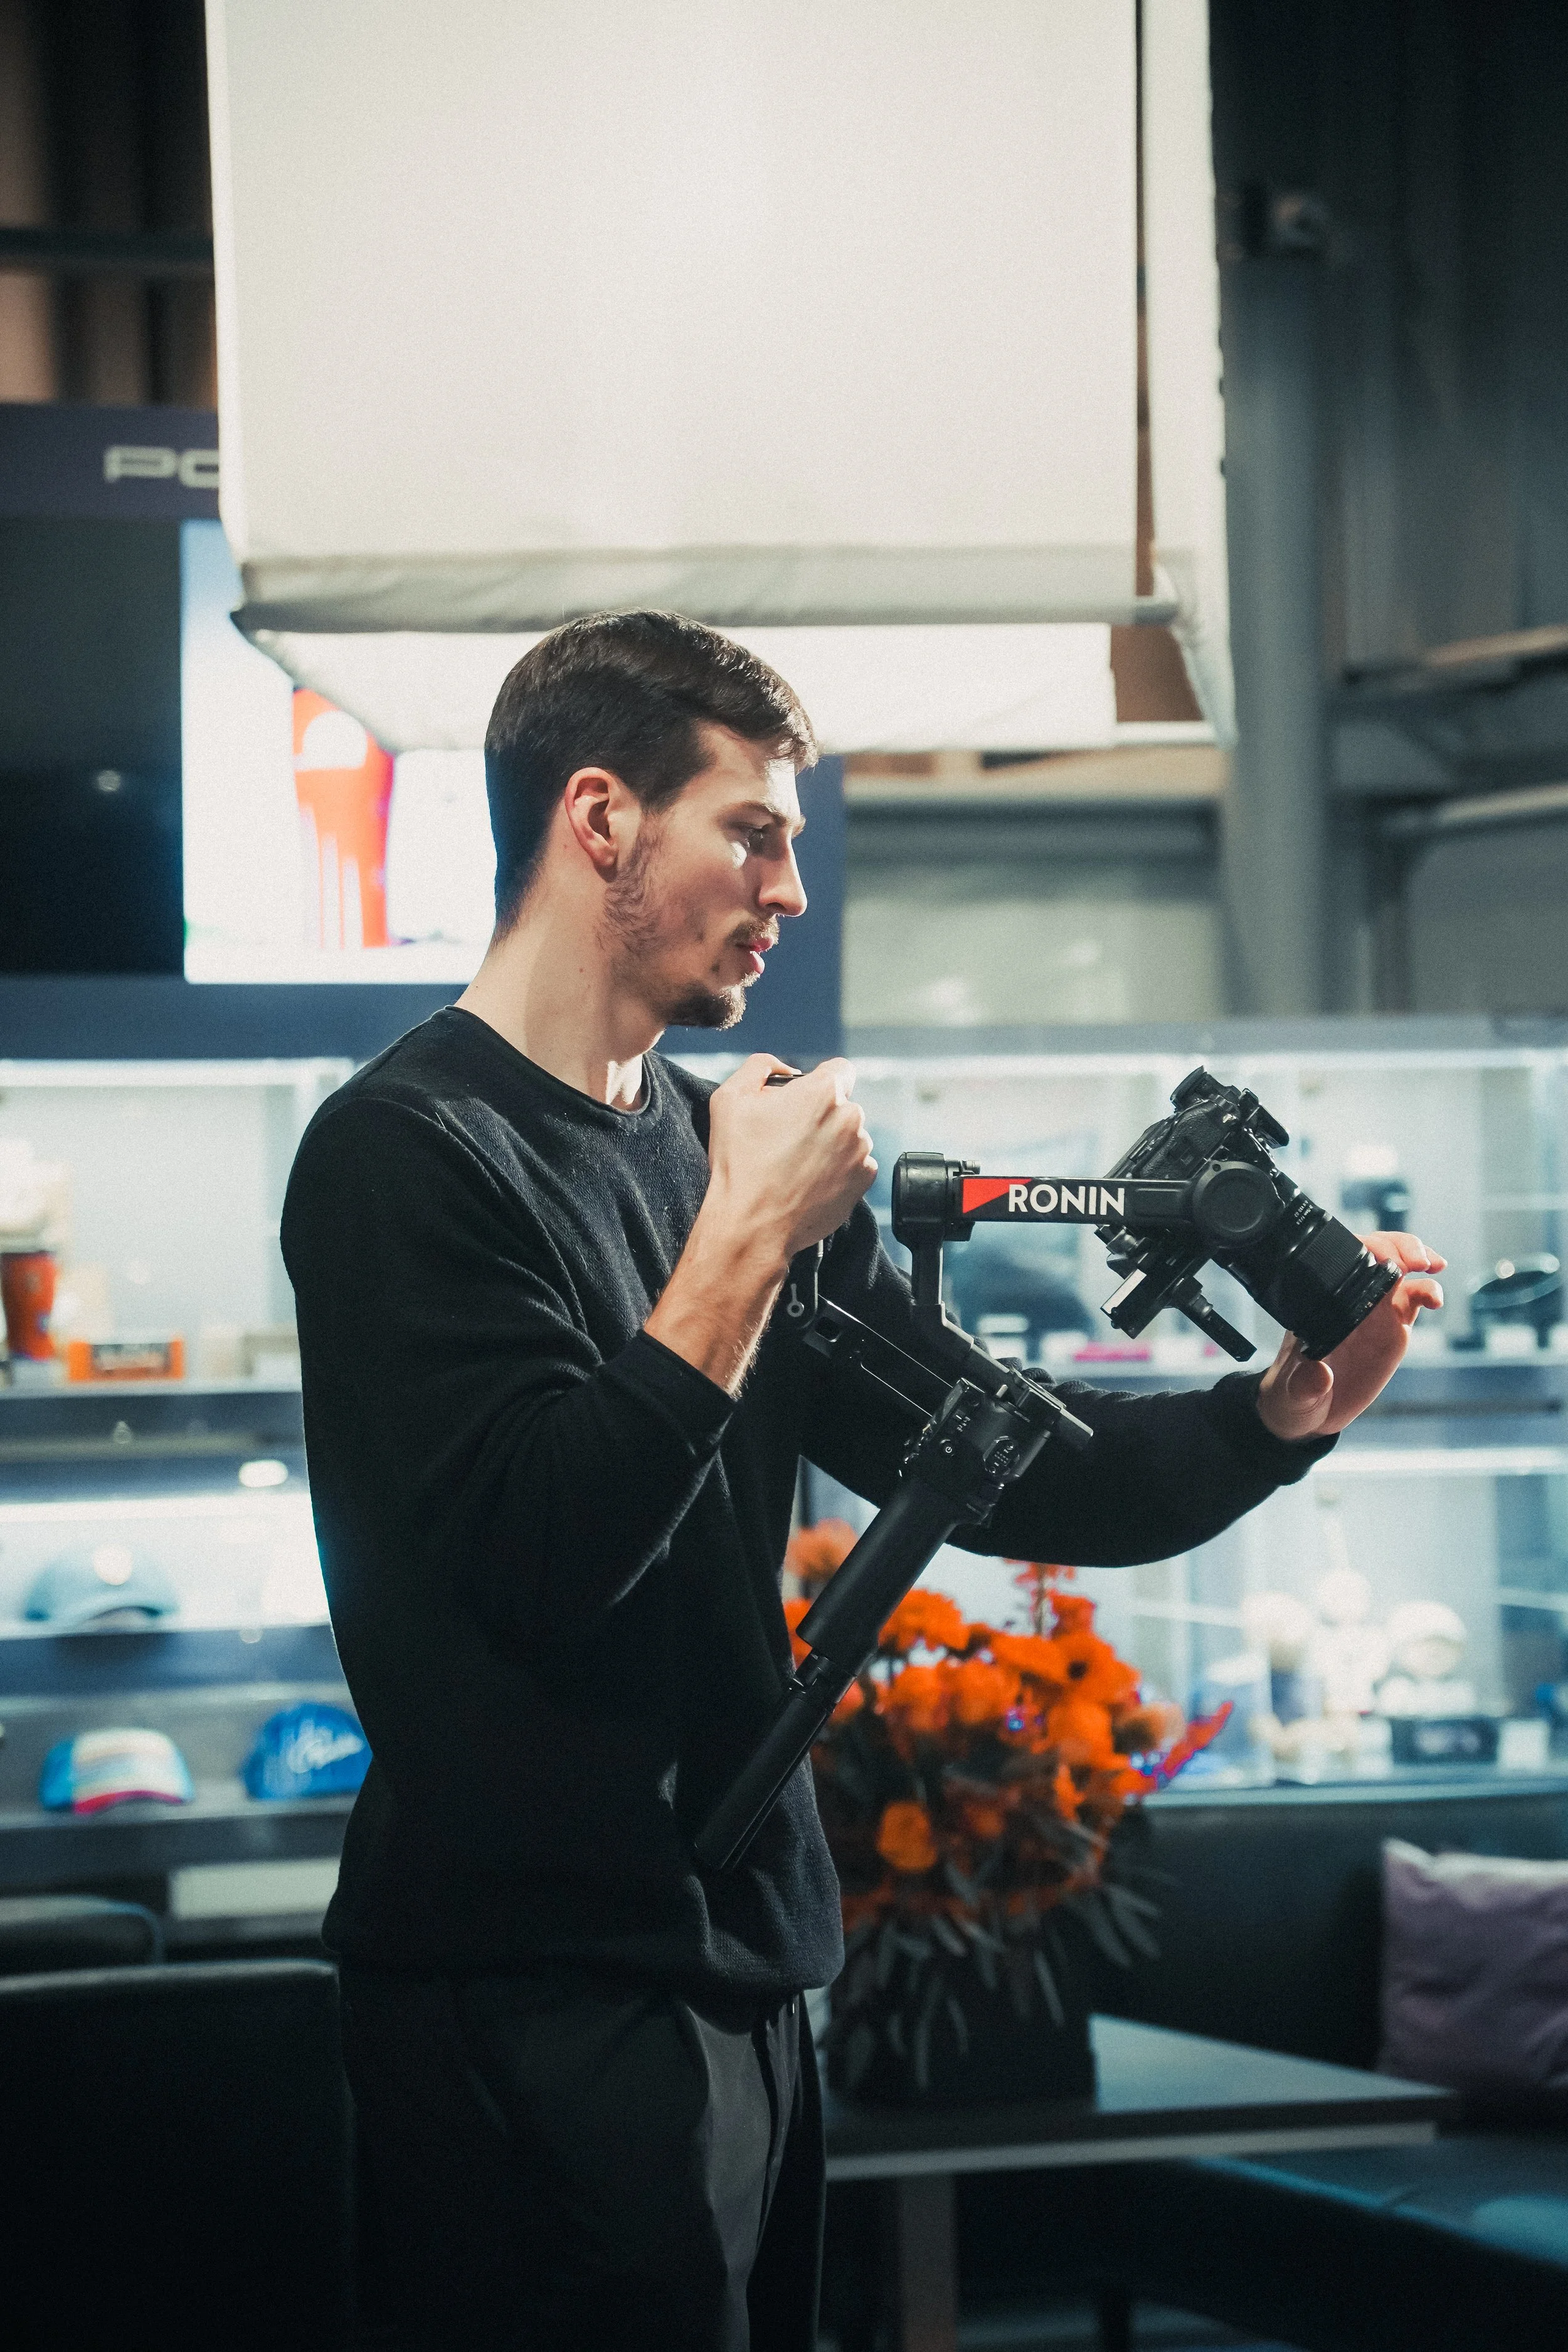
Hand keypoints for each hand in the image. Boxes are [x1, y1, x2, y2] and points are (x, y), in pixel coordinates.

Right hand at [706, 1053, 877, 1264]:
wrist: (752, 1224)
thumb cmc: (739, 1162)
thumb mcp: (729, 1098)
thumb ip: (759, 1067)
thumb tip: (784, 1068)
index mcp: (822, 1092)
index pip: (839, 1069)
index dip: (819, 1081)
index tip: (804, 1100)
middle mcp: (850, 1118)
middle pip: (842, 1105)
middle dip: (821, 1115)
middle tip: (788, 1137)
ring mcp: (860, 1151)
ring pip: (850, 1136)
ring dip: (831, 1143)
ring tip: (797, 1164)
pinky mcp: (864, 1180)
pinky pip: (856, 1164)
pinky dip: (839, 1169)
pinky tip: (810, 1180)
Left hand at [1256, 1231, 1446, 1441]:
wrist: (1311, 1412)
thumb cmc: (1293, 1394)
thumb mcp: (1294, 1394)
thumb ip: (1305, 1385)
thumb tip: (1319, 1376)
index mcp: (1319, 1304)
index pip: (1338, 1261)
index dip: (1361, 1249)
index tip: (1378, 1257)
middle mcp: (1348, 1300)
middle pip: (1374, 1254)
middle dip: (1396, 1246)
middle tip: (1413, 1260)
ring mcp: (1373, 1310)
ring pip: (1398, 1269)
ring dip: (1416, 1257)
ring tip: (1430, 1265)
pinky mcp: (1394, 1327)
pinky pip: (1415, 1299)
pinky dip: (1429, 1291)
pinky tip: (1436, 1299)